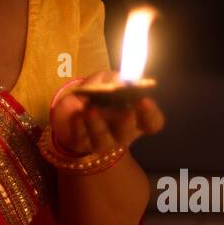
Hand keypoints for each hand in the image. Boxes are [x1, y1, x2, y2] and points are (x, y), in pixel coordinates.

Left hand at [50, 70, 164, 156]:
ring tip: (91, 109)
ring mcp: (102, 141)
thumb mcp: (107, 80)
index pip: (152, 122)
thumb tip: (124, 81)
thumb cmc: (98, 92)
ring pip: (103, 140)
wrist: (71, 106)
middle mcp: (122, 133)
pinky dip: (79, 126)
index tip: (144, 100)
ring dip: (98, 124)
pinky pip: (81, 138)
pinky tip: (78, 114)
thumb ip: (116, 79)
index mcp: (136, 118)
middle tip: (124, 109)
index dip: (151, 114)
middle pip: (128, 133)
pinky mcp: (81, 145)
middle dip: (126, 122)